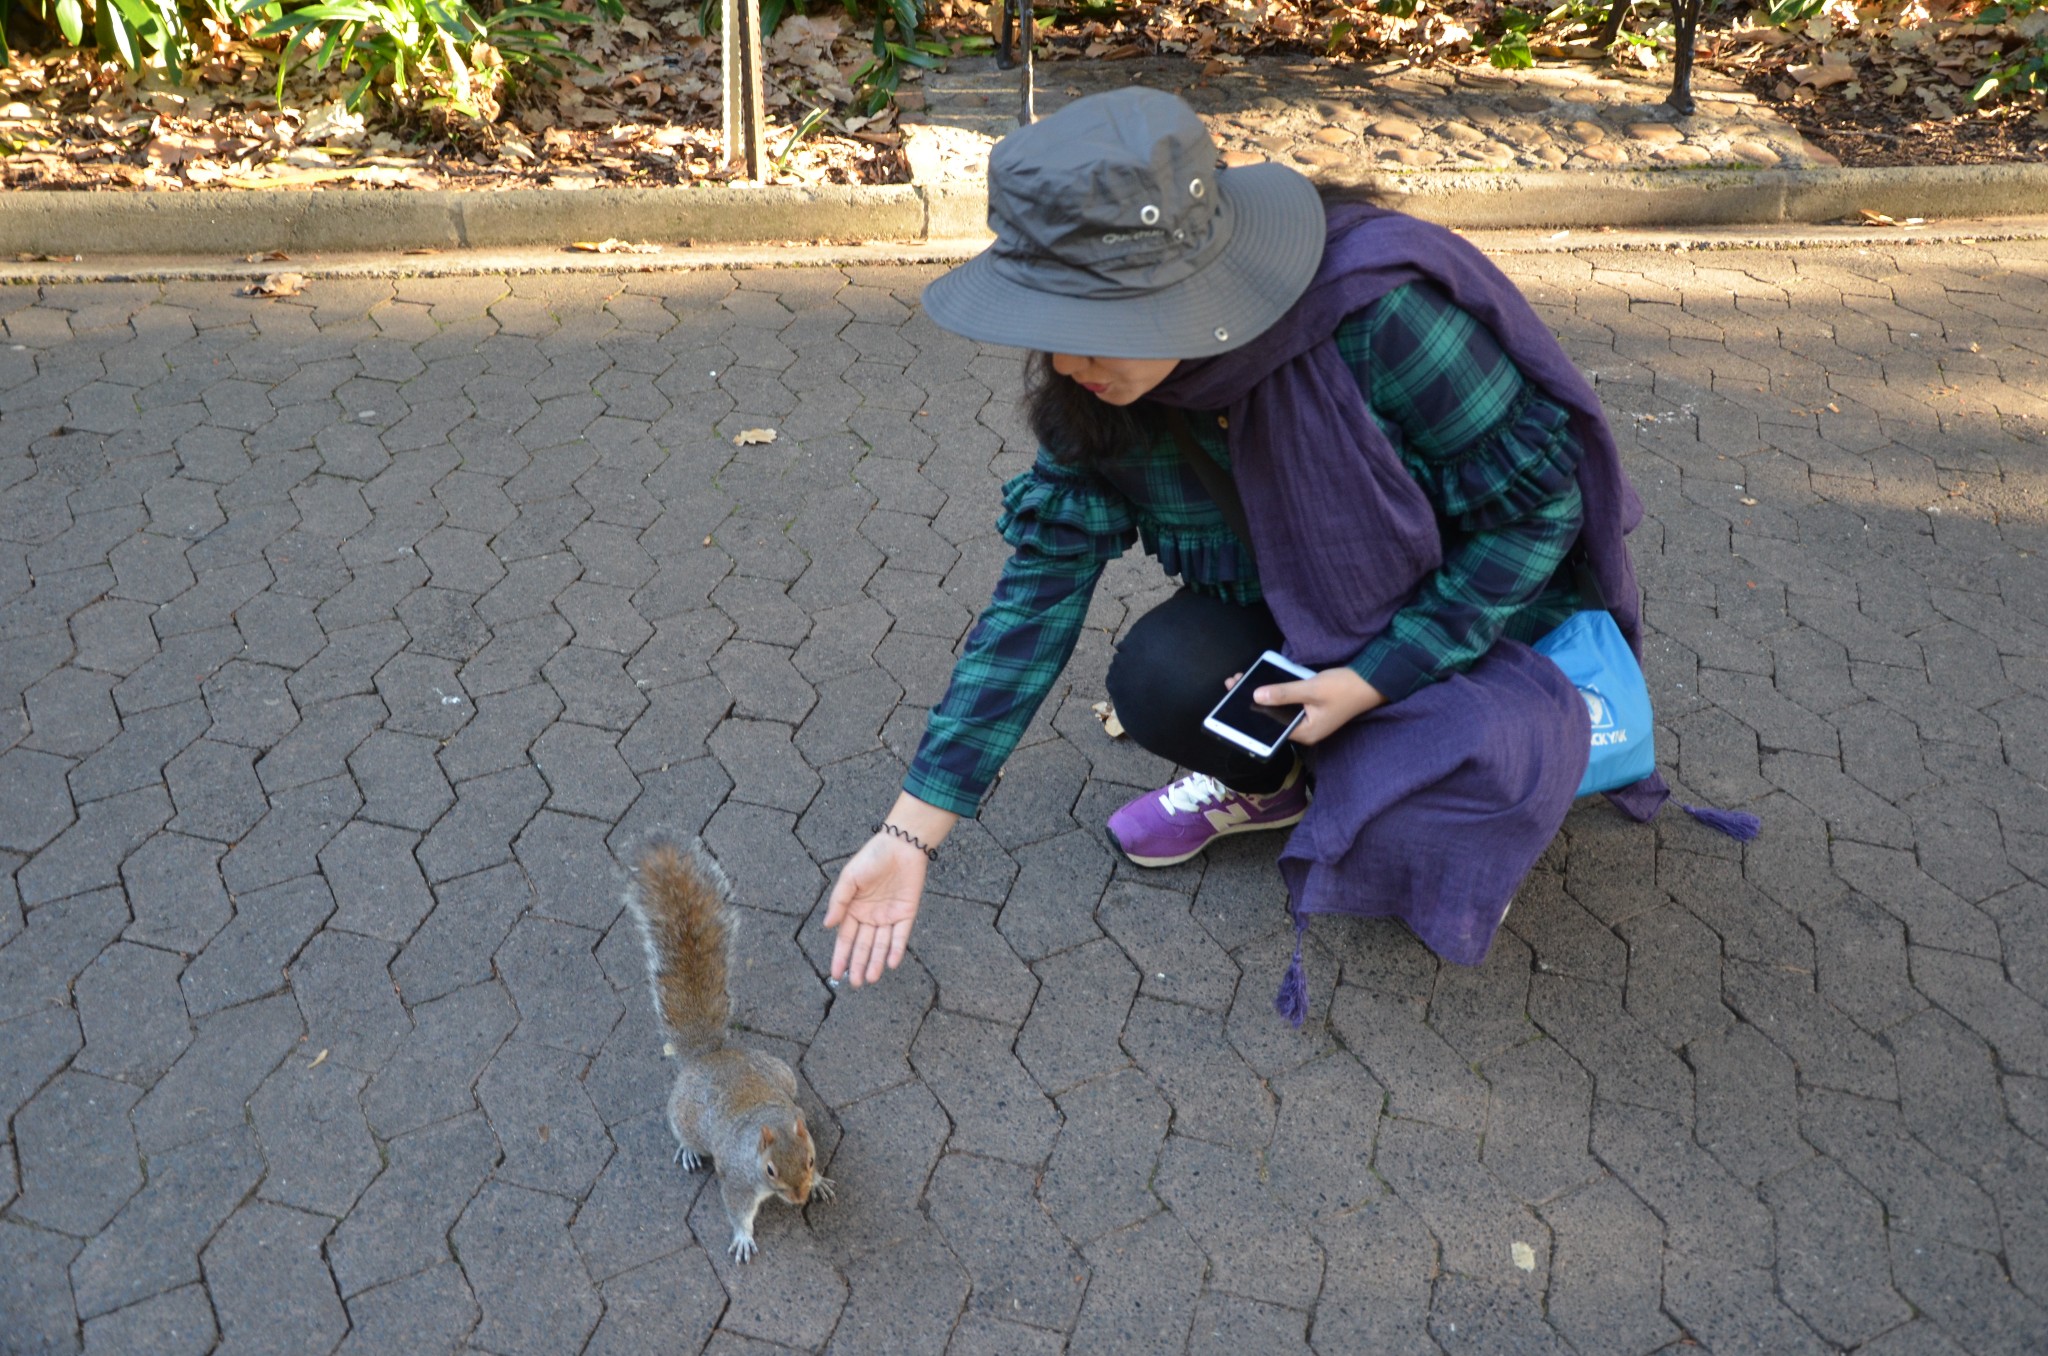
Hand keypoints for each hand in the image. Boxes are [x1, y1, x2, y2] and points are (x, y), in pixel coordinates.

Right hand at [822, 793, 955, 987]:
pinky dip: (895, 949)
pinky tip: (890, 963)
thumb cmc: (872, 858)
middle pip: (863, 946)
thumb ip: (839, 902)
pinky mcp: (906, 914)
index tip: (835, 975)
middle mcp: (870, 917)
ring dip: (876, 962)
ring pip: (881, 945)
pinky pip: (900, 936)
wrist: (901, 845)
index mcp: (853, 909)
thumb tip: (827, 925)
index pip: (846, 938)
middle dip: (858, 965)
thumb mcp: (849, 878)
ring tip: (871, 978)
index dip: (840, 956)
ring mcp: (888, 917)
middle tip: (855, 984)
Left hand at [1230, 666, 1384, 746]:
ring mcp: (1309, 719)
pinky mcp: (1312, 708)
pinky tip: (1263, 680)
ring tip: (1242, 680)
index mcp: (1306, 733)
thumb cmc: (1346, 687)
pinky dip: (1277, 692)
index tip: (1233, 697)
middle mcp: (1305, 730)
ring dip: (1263, 695)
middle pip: (1273, 718)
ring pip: (1280, 709)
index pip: (1271, 728)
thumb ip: (1284, 694)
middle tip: (1233, 684)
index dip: (1250, 713)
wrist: (1374, 680)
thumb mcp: (1312, 689)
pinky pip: (1289, 703)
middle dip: (1253, 701)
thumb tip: (1256, 696)